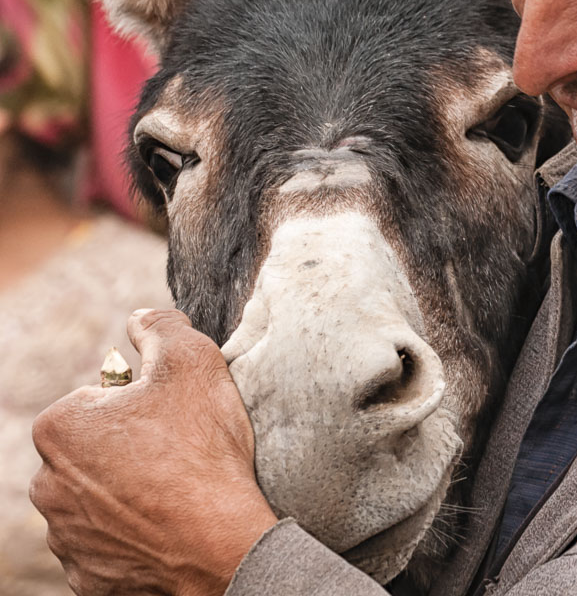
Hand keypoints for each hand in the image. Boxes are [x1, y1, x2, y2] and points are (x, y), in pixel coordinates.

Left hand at [30, 309, 277, 595]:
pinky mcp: (87, 575)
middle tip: (180, 453)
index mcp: (60, 427)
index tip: (174, 418)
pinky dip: (133, 537)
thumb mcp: (193, 361)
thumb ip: (161, 327)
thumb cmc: (200, 448)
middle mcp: (46, 484)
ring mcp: (65, 536)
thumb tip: (141, 317)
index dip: (143, 404)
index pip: (98, 401)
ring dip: (129, 494)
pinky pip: (109, 546)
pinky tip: (168, 527)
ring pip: (98, 500)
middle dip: (129, 449)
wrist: (219, 541)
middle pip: (94, 452)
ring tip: (178, 492)